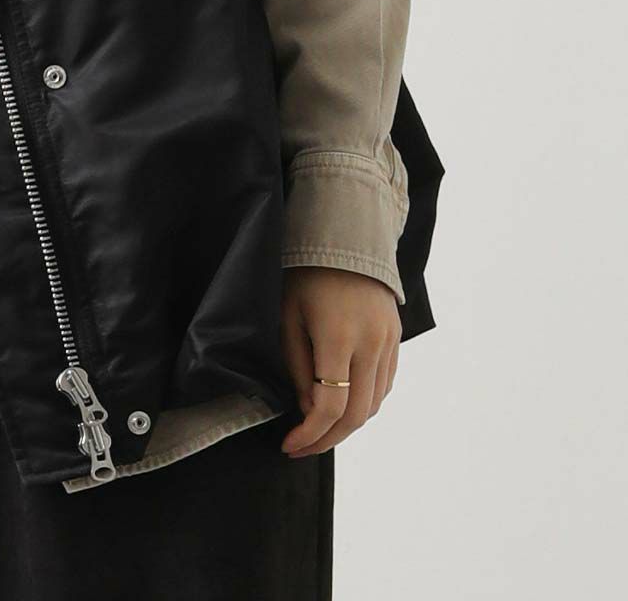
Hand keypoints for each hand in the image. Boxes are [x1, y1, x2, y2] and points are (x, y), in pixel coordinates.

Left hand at [278, 266, 399, 456]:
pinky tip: (343, 405)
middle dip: (328, 439)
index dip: (310, 434)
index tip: (289, 445)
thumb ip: (298, 367)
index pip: (330, 406)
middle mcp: (371, 345)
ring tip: (319, 430)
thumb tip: (310, 412)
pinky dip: (364, 403)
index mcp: (339, 337)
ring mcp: (388, 343)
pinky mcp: (397, 340)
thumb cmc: (307, 275)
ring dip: (347, 425)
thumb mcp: (289, 316)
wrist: (346, 238)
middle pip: (356, 415)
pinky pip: (384, 386)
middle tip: (302, 447)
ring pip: (374, 405)